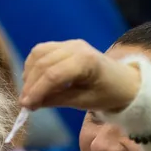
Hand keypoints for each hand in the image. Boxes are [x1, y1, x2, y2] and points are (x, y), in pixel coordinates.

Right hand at [20, 40, 141, 113]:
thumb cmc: (107, 94)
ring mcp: (70, 44)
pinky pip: (42, 51)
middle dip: (30, 85)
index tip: (25, 106)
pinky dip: (33, 65)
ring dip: (29, 74)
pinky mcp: (65, 45)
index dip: (36, 91)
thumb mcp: (83, 102)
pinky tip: (33, 80)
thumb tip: (30, 104)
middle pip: (43, 64)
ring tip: (29, 93)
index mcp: (86, 61)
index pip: (53, 75)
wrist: (124, 81)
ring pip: (39, 54)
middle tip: (25, 104)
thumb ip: (56, 100)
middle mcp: (76, 47)